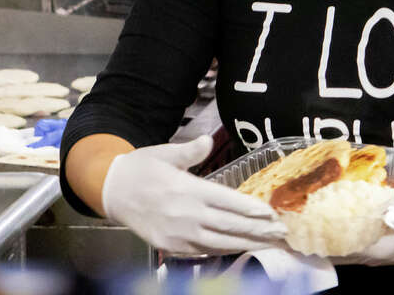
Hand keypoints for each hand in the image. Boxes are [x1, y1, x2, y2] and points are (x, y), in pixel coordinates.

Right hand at [100, 135, 286, 255]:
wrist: (112, 191)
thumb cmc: (140, 169)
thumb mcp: (164, 153)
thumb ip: (190, 151)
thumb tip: (208, 140)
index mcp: (186, 190)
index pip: (227, 202)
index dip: (251, 209)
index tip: (271, 213)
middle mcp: (185, 215)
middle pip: (229, 226)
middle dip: (258, 230)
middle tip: (281, 233)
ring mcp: (178, 234)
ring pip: (220, 243)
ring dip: (247, 244)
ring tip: (269, 243)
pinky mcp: (171, 246)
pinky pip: (203, 251)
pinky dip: (224, 251)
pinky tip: (239, 247)